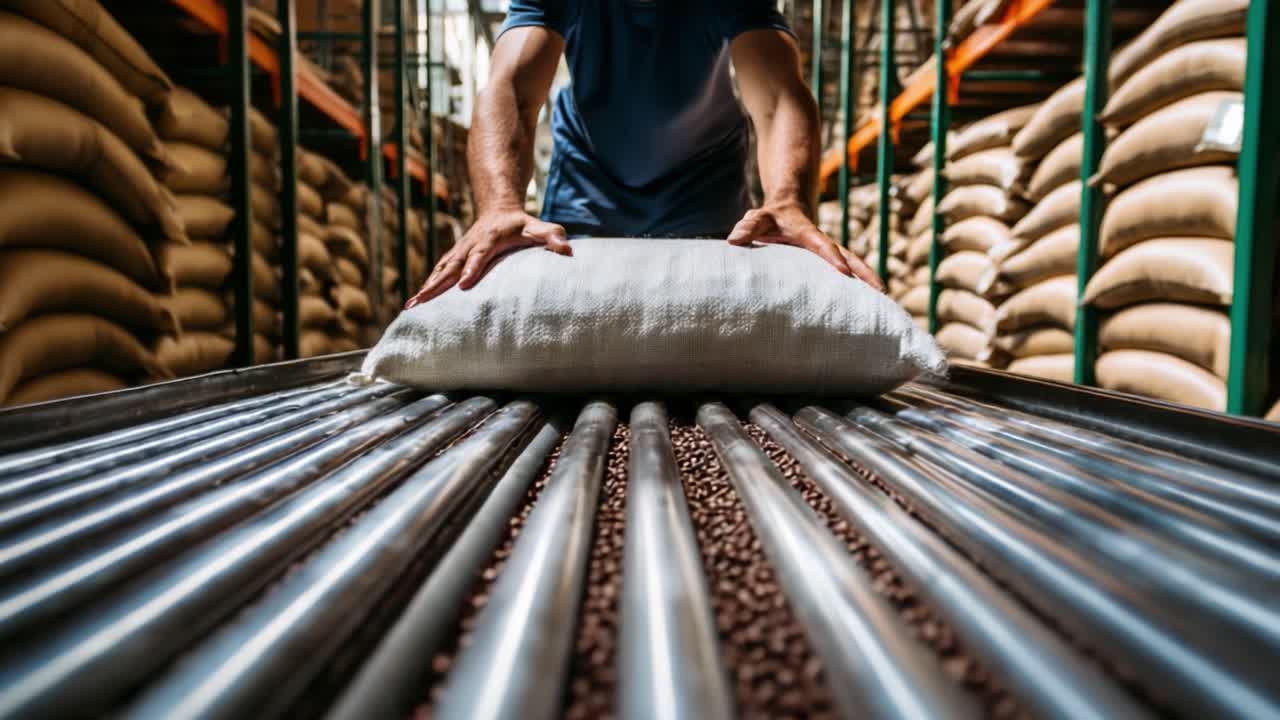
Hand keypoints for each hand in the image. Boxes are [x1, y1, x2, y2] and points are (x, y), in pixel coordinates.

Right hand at [405, 208, 570, 307]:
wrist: (498, 208)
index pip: (479, 255)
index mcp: (489, 239)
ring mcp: (459, 252)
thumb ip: (552, 236)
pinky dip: (426, 286)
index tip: (464, 285)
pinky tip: (415, 303)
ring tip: (410, 307)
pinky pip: (438, 273)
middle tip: (421, 302)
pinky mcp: (453, 258)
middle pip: (451, 267)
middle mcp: (469, 245)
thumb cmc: (521, 223)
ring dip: (425, 288)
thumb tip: (567, 250)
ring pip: (439, 271)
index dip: (472, 269)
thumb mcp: (539, 226)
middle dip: (436, 285)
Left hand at [727, 201, 884, 290]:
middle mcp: (822, 243)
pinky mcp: (828, 262)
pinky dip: (857, 285)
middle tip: (881, 291)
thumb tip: (733, 240)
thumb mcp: (757, 218)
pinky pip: (846, 272)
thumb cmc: (769, 217)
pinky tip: (866, 304)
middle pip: (849, 257)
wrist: (785, 207)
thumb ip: (747, 227)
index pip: (822, 245)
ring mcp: (828, 253)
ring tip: (883, 300)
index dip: (833, 257)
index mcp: (807, 233)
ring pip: (853, 265)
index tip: (844, 272)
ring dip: (866, 280)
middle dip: (864, 273)